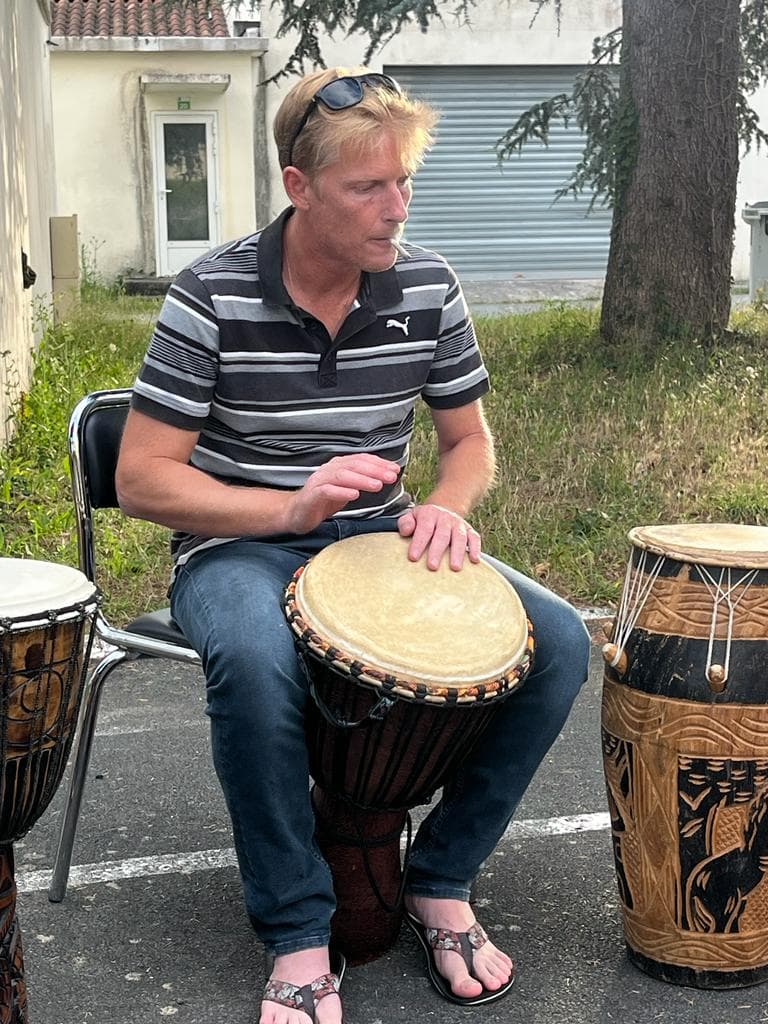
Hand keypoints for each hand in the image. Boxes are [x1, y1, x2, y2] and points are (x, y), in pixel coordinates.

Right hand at [285, 454, 399, 534]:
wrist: (296, 513)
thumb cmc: (322, 501)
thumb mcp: (345, 489)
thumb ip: (360, 481)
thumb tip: (384, 476)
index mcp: (338, 467)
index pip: (361, 460)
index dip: (379, 463)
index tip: (395, 469)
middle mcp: (328, 470)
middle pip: (353, 465)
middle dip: (374, 470)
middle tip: (390, 476)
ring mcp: (319, 482)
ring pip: (341, 476)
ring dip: (361, 479)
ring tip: (377, 485)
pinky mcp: (312, 496)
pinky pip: (327, 491)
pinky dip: (341, 492)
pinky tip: (354, 495)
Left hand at [397, 503, 480, 570]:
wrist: (444, 510)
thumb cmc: (424, 520)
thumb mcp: (412, 516)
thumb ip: (405, 523)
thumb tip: (406, 531)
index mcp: (429, 514)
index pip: (424, 529)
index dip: (419, 543)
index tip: (413, 557)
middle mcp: (445, 518)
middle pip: (442, 535)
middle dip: (437, 551)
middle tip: (432, 566)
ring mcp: (459, 524)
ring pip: (459, 537)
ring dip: (458, 553)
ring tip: (455, 568)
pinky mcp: (470, 530)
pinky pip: (474, 538)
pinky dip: (476, 548)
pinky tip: (474, 560)